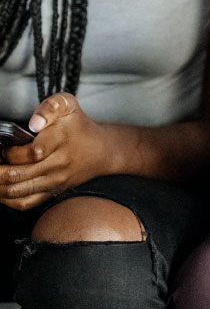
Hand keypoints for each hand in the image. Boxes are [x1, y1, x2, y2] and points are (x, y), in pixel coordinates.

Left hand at [0, 93, 109, 210]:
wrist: (100, 150)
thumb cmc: (79, 126)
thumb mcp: (68, 105)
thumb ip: (49, 107)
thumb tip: (34, 123)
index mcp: (60, 140)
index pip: (30, 152)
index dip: (9, 151)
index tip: (3, 146)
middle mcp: (57, 163)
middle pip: (17, 175)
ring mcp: (54, 181)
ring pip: (17, 191)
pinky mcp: (52, 192)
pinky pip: (25, 203)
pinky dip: (7, 199)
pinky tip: (1, 189)